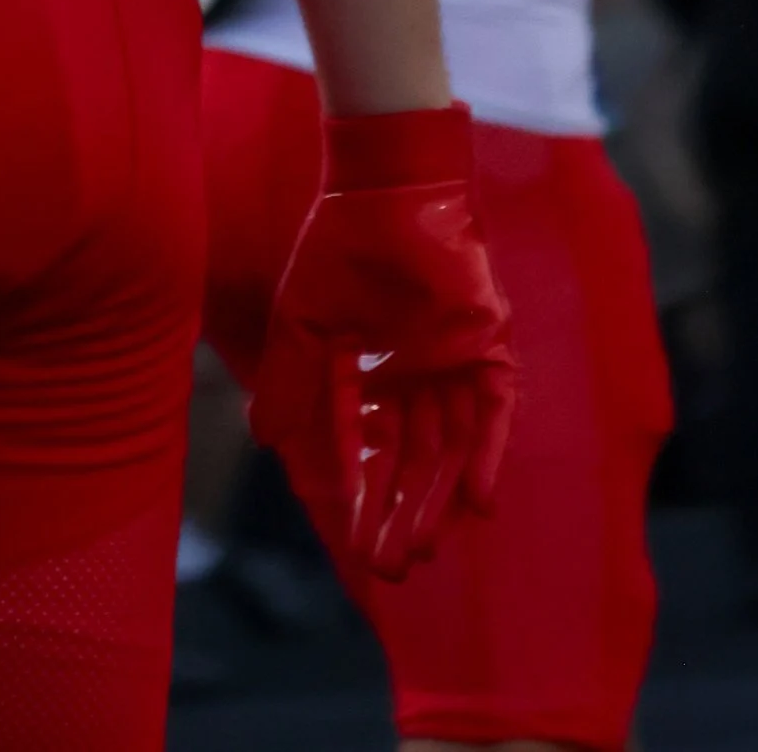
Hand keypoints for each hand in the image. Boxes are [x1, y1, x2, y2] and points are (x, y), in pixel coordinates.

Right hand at [250, 102, 515, 583]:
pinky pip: (495, 411)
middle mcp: (420, 378)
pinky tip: (478, 501)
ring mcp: (456, 363)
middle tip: (391, 569)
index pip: (371, 450)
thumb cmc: (338, 246)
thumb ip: (291, 380)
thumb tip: (263, 442)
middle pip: (414, 462)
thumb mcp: (303, 321)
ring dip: (439, 498)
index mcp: (376, 373)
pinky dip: (488, 453)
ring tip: (423, 549)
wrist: (381, 188)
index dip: (363, 498)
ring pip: (451, 448)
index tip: (355, 547)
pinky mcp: (488, 345)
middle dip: (402, 515)